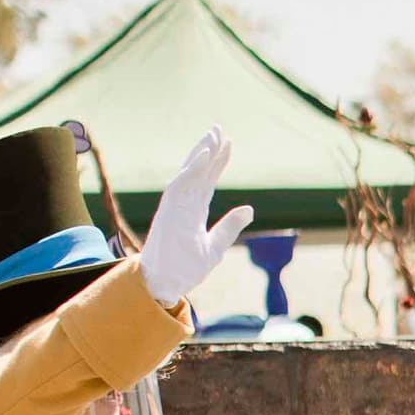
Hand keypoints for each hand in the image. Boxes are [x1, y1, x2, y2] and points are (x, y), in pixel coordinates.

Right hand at [141, 130, 253, 308]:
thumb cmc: (185, 269)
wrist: (165, 285)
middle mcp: (183, 205)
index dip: (217, 162)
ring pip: (188, 173)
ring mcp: (175, 207)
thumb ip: (230, 227)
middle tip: (219, 129)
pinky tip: (205, 154)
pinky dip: (192, 169)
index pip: (207, 181)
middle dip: (208, 150)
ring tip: (213, 135)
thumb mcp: (215, 247)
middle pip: (197, 172)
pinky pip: (181, 185)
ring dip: (200, 153)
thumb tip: (249, 209)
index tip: (229, 144)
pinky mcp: (169, 212)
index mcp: (192, 211)